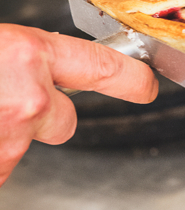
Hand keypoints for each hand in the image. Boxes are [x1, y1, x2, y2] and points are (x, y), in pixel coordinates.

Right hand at [0, 25, 157, 185]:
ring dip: (6, 136)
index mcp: (31, 54)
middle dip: (44, 117)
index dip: (131, 79)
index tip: (146, 86)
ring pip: (25, 144)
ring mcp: (13, 139)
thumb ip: (29, 57)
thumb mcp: (0, 44)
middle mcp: (31, 98)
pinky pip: (1, 166)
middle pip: (66, 122)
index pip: (104, 66)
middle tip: (8, 101)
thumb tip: (42, 64)